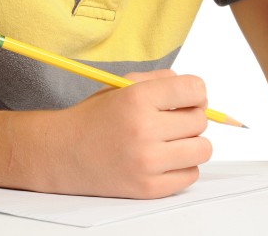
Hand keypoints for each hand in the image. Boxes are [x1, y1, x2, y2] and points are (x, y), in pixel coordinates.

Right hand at [42, 70, 211, 197]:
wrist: (64, 152)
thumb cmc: (96, 116)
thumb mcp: (123, 85)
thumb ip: (161, 80)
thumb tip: (197, 91)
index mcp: (137, 98)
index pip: (194, 90)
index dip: (196, 92)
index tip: (188, 96)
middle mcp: (143, 129)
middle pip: (200, 120)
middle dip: (189, 117)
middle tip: (170, 119)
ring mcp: (147, 162)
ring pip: (202, 149)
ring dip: (191, 143)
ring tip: (170, 140)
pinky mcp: (149, 188)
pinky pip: (191, 175)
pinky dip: (182, 166)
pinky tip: (162, 158)